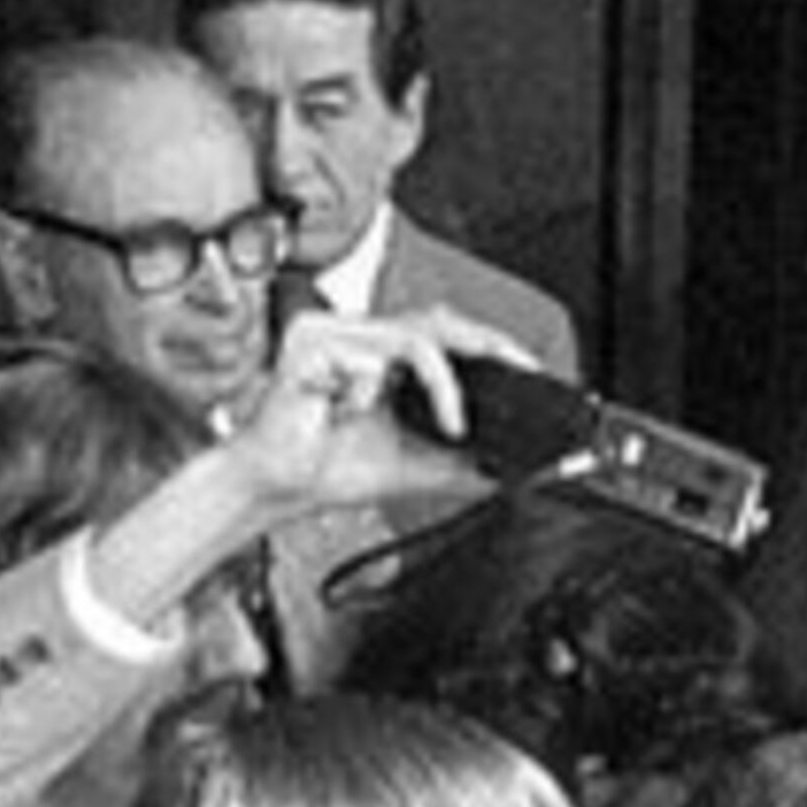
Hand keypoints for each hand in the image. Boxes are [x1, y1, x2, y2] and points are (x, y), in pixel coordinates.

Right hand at [227, 303, 523, 511]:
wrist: (277, 486)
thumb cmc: (332, 467)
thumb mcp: (419, 464)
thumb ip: (465, 459)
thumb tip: (516, 465)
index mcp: (381, 354)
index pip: (446, 332)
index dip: (492, 345)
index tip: (530, 371)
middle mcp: (357, 335)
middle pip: (438, 320)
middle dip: (488, 347)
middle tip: (518, 374)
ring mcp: (331, 335)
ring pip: (414, 339)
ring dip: (445, 388)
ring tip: (450, 426)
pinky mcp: (308, 347)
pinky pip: (365, 359)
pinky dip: (370, 393)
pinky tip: (347, 416)